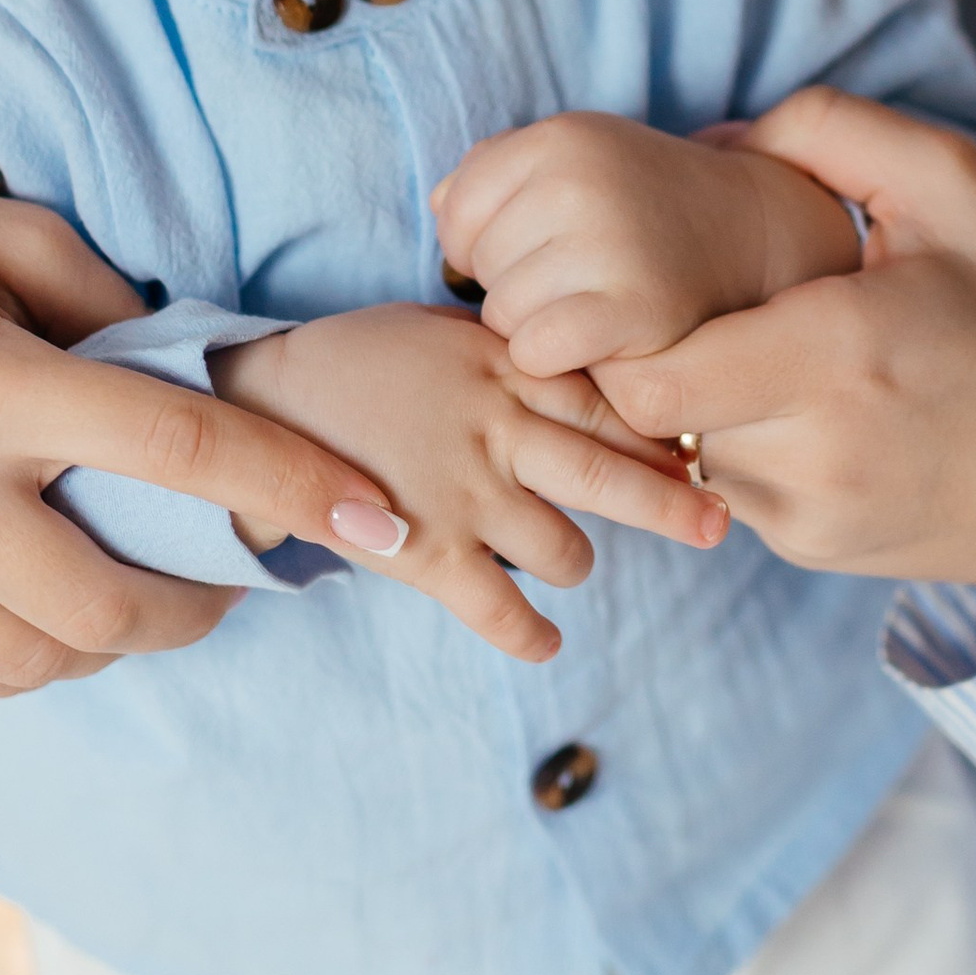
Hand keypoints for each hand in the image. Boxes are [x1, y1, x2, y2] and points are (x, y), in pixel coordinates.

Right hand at [0, 173, 409, 699]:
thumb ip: (110, 303)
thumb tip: (208, 364)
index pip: (175, 446)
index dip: (291, 487)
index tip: (381, 520)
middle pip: (108, 603)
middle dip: (201, 608)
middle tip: (238, 578)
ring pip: (35, 661)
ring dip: (119, 646)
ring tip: (149, 597)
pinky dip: (30, 663)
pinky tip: (58, 616)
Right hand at [212, 304, 728, 663]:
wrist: (257, 408)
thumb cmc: (355, 364)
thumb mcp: (441, 332)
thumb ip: (510, 349)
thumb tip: (572, 357)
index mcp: (506, 370)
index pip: (609, 401)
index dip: (662, 433)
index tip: (701, 453)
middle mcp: (497, 430)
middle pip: (613, 472)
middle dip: (674, 505)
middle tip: (718, 527)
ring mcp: (463, 493)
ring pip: (564, 547)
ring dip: (577, 562)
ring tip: (572, 562)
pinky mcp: (424, 553)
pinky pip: (499, 610)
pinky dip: (531, 635)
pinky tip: (546, 642)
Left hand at [433, 113, 860, 383]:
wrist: (760, 241)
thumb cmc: (649, 211)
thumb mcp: (579, 162)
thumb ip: (497, 176)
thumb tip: (441, 214)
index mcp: (563, 136)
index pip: (456, 210)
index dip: (483, 243)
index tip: (535, 250)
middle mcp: (579, 181)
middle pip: (480, 267)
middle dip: (515, 284)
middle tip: (581, 279)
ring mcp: (607, 244)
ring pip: (502, 316)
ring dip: (537, 328)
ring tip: (595, 309)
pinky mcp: (631, 310)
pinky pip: (534, 351)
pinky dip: (558, 360)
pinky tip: (599, 345)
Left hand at [594, 89, 975, 635]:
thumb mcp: (956, 188)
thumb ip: (830, 130)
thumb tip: (709, 142)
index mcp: (841, 351)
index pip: (649, 378)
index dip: (626, 327)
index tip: (656, 276)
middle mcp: (813, 451)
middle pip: (650, 416)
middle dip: (650, 356)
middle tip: (690, 301)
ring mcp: (807, 515)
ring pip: (678, 453)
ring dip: (693, 401)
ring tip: (754, 344)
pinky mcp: (807, 550)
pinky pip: (725, 486)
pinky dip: (737, 441)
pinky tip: (799, 402)